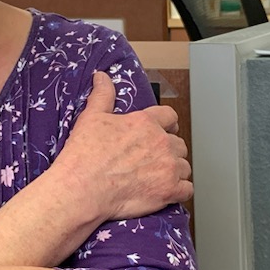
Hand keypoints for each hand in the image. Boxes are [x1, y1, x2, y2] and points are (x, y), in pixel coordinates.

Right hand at [52, 71, 192, 221]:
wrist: (82, 189)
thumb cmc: (85, 156)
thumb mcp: (91, 117)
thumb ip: (103, 95)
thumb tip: (102, 77)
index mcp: (146, 123)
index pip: (170, 116)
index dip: (168, 124)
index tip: (166, 129)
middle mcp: (161, 143)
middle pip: (179, 144)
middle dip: (170, 150)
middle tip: (156, 159)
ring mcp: (168, 168)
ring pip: (184, 167)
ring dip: (175, 171)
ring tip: (159, 177)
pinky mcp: (169, 191)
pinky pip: (187, 190)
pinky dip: (179, 192)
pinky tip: (167, 192)